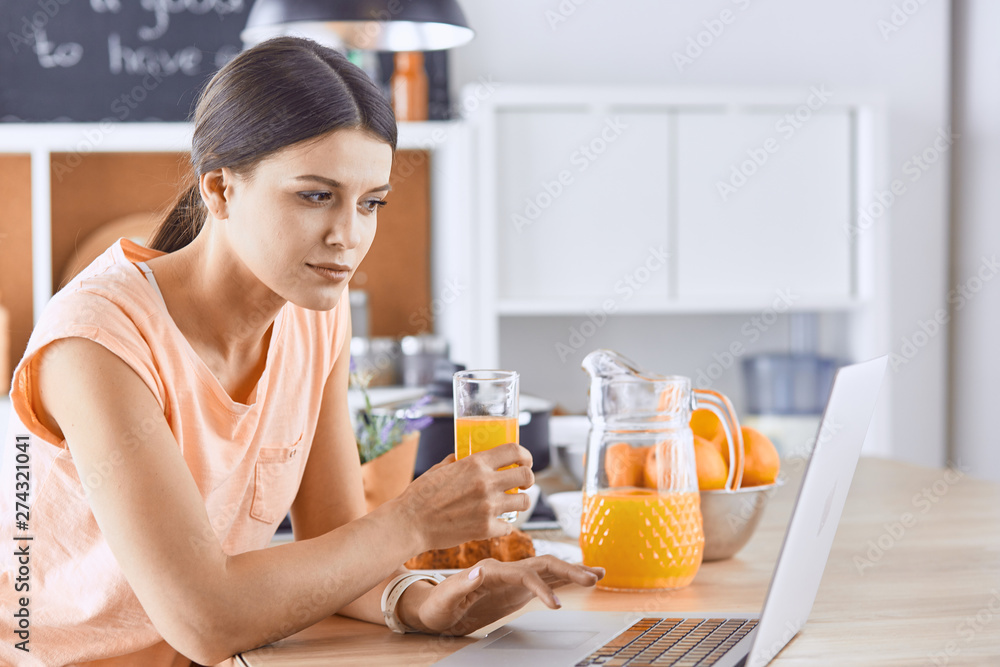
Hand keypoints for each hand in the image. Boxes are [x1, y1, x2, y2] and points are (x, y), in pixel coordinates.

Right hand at [391, 443, 533, 551]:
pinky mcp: (485, 529)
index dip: (525, 455)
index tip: (525, 461)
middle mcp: (486, 483)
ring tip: (511, 504)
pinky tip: (495, 524)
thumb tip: (464, 457)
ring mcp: (488, 507)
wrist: (409, 523)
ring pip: (524, 502)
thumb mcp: (439, 469)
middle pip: (526, 476)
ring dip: (520, 502)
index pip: (514, 450)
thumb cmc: (420, 495)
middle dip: (528, 479)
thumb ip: (458, 462)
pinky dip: (503, 526)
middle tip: (522, 484)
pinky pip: (508, 526)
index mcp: (476, 463)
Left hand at [402, 556, 604, 635]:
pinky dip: (564, 580)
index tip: (555, 604)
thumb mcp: (444, 599)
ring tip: (598, 574)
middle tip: (593, 578)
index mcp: (490, 570)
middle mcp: (505, 569)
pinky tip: (581, 579)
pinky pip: (545, 581)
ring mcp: (513, 577)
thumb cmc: (436, 605)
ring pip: (549, 570)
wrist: (433, 606)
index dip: (541, 587)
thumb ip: (461, 584)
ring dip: (573, 571)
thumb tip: (479, 571)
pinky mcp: (516, 588)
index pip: (523, 574)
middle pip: (543, 565)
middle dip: (569, 571)